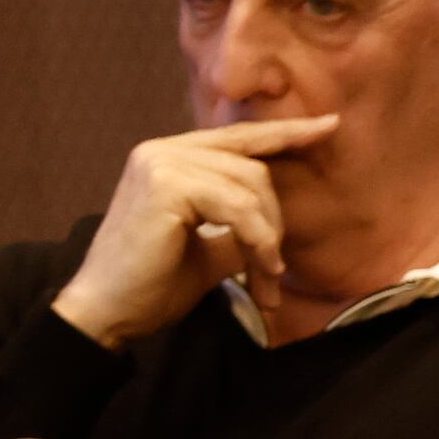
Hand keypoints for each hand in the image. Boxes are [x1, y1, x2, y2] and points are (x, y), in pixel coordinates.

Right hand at [49, 115, 340, 346]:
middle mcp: (161, 151)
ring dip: (268, 239)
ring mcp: (159, 163)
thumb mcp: (212, 245)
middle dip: (275, 221)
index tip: (330, 126)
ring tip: (266, 279)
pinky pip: (239, 207)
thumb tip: (278, 217)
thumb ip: (241, 219)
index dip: (285, 133)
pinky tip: (258, 271)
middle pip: (254, 167)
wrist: (109, 312)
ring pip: (251, 187)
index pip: (239, 137)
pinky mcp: (165, 185)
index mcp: (170, 158)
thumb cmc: (155, 283)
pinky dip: (257, 241)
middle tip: (274, 271)